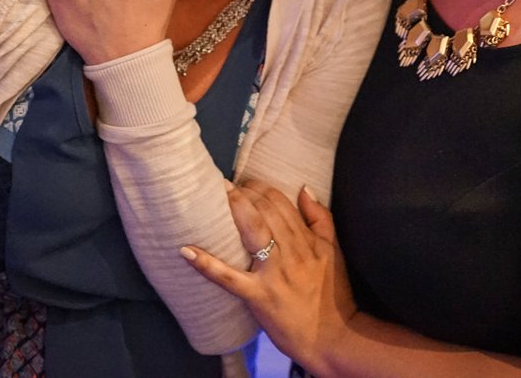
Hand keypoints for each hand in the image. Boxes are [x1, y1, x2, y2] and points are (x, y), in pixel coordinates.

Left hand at [182, 180, 356, 369]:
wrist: (333, 336)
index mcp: (307, 240)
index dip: (259, 188)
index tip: (245, 183)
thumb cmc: (332, 295)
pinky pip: (229, 278)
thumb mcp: (333, 251)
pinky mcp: (258, 296)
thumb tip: (304, 188)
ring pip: (251, 231)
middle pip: (264, 210)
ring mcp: (273, 274)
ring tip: (212, 197)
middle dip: (243, 193)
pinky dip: (206, 264)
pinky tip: (187, 251)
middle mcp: (291, 252)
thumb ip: (321, 218)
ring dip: (232, 210)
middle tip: (224, 186)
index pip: (281, 202)